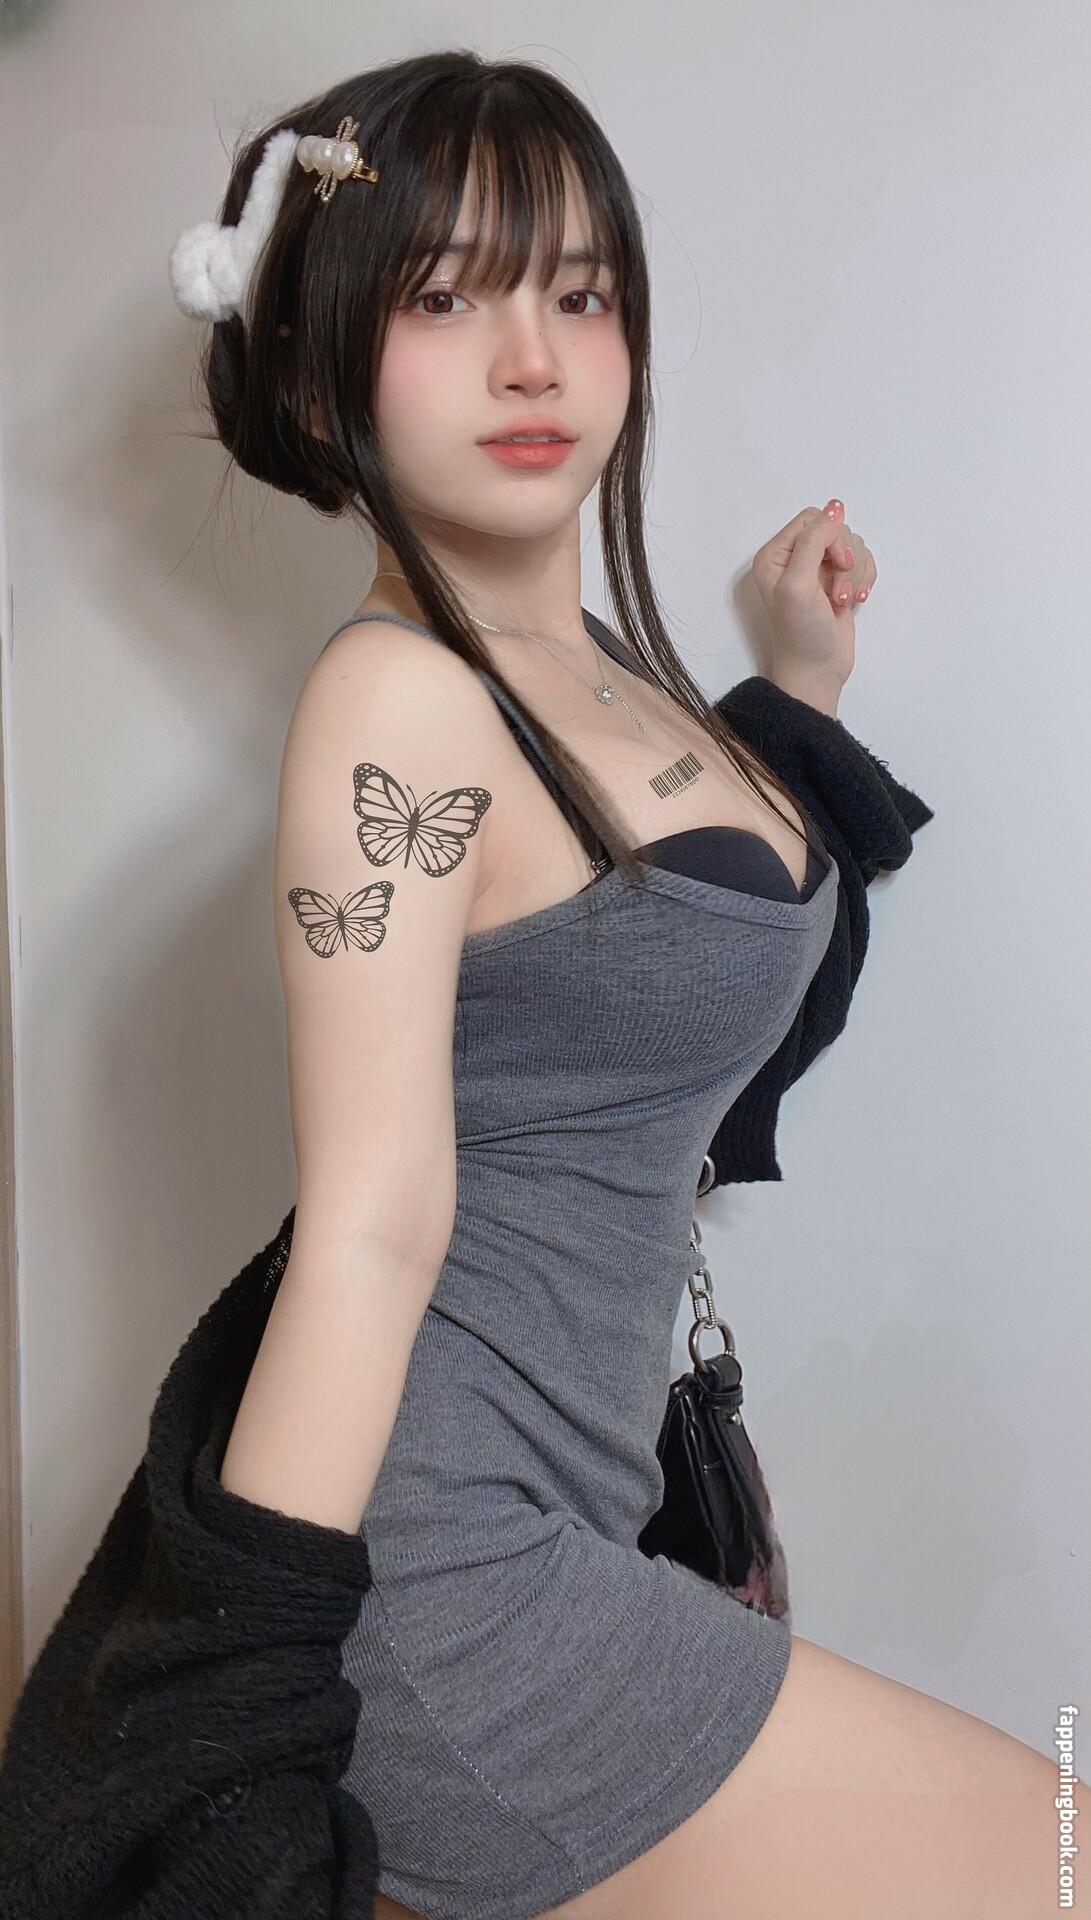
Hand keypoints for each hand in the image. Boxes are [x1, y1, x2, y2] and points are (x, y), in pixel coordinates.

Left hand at [750, 500, 875, 691]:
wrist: (817, 670)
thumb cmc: (800, 633)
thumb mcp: (799, 584)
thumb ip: (814, 542)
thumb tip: (835, 508)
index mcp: (775, 554)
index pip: (813, 519)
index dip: (831, 537)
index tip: (836, 565)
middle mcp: (794, 558)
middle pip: (836, 530)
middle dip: (845, 560)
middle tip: (836, 592)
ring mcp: (818, 570)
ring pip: (853, 546)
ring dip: (854, 575)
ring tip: (841, 602)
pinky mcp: (838, 581)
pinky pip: (862, 561)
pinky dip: (863, 580)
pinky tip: (853, 601)